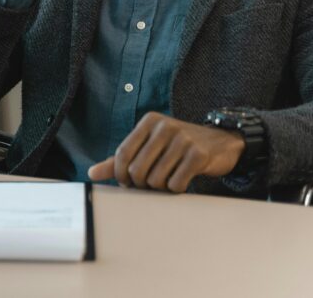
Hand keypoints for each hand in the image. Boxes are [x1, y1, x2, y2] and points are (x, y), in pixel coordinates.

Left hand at [87, 112, 245, 192]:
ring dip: (159, 188)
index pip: (122, 153)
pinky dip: (176, 189)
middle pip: (137, 169)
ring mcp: (183, 140)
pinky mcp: (199, 155)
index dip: (120, 174)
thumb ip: (120, 159)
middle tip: (149, 184)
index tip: (126, 183)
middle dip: (140, 184)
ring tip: (167, 180)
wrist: (220, 143)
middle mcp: (165, 127)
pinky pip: (176, 184)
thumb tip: (92, 173)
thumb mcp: (149, 146)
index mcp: (149, 122)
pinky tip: (181, 182)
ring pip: (156, 179)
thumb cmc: (177, 147)